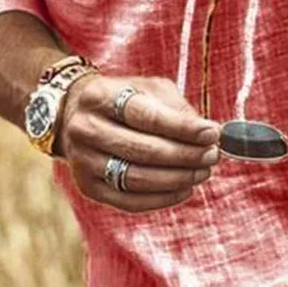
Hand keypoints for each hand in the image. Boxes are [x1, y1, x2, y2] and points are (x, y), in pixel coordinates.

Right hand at [53, 74, 221, 214]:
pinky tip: (185, 188)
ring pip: (137, 178)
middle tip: (213, 155)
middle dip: (185, 155)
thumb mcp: (147, 88)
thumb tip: (208, 132)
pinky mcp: (88, 187)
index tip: (212, 132)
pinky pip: (129, 200)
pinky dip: (162, 198)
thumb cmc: (123, 98)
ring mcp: (84, 161)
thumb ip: (176, 107)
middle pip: (142, 149)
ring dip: (178, 178)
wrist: (74, 114)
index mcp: (100, 96)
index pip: (145, 116)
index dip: (182, 127)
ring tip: (204, 171)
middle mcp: (86, 129)